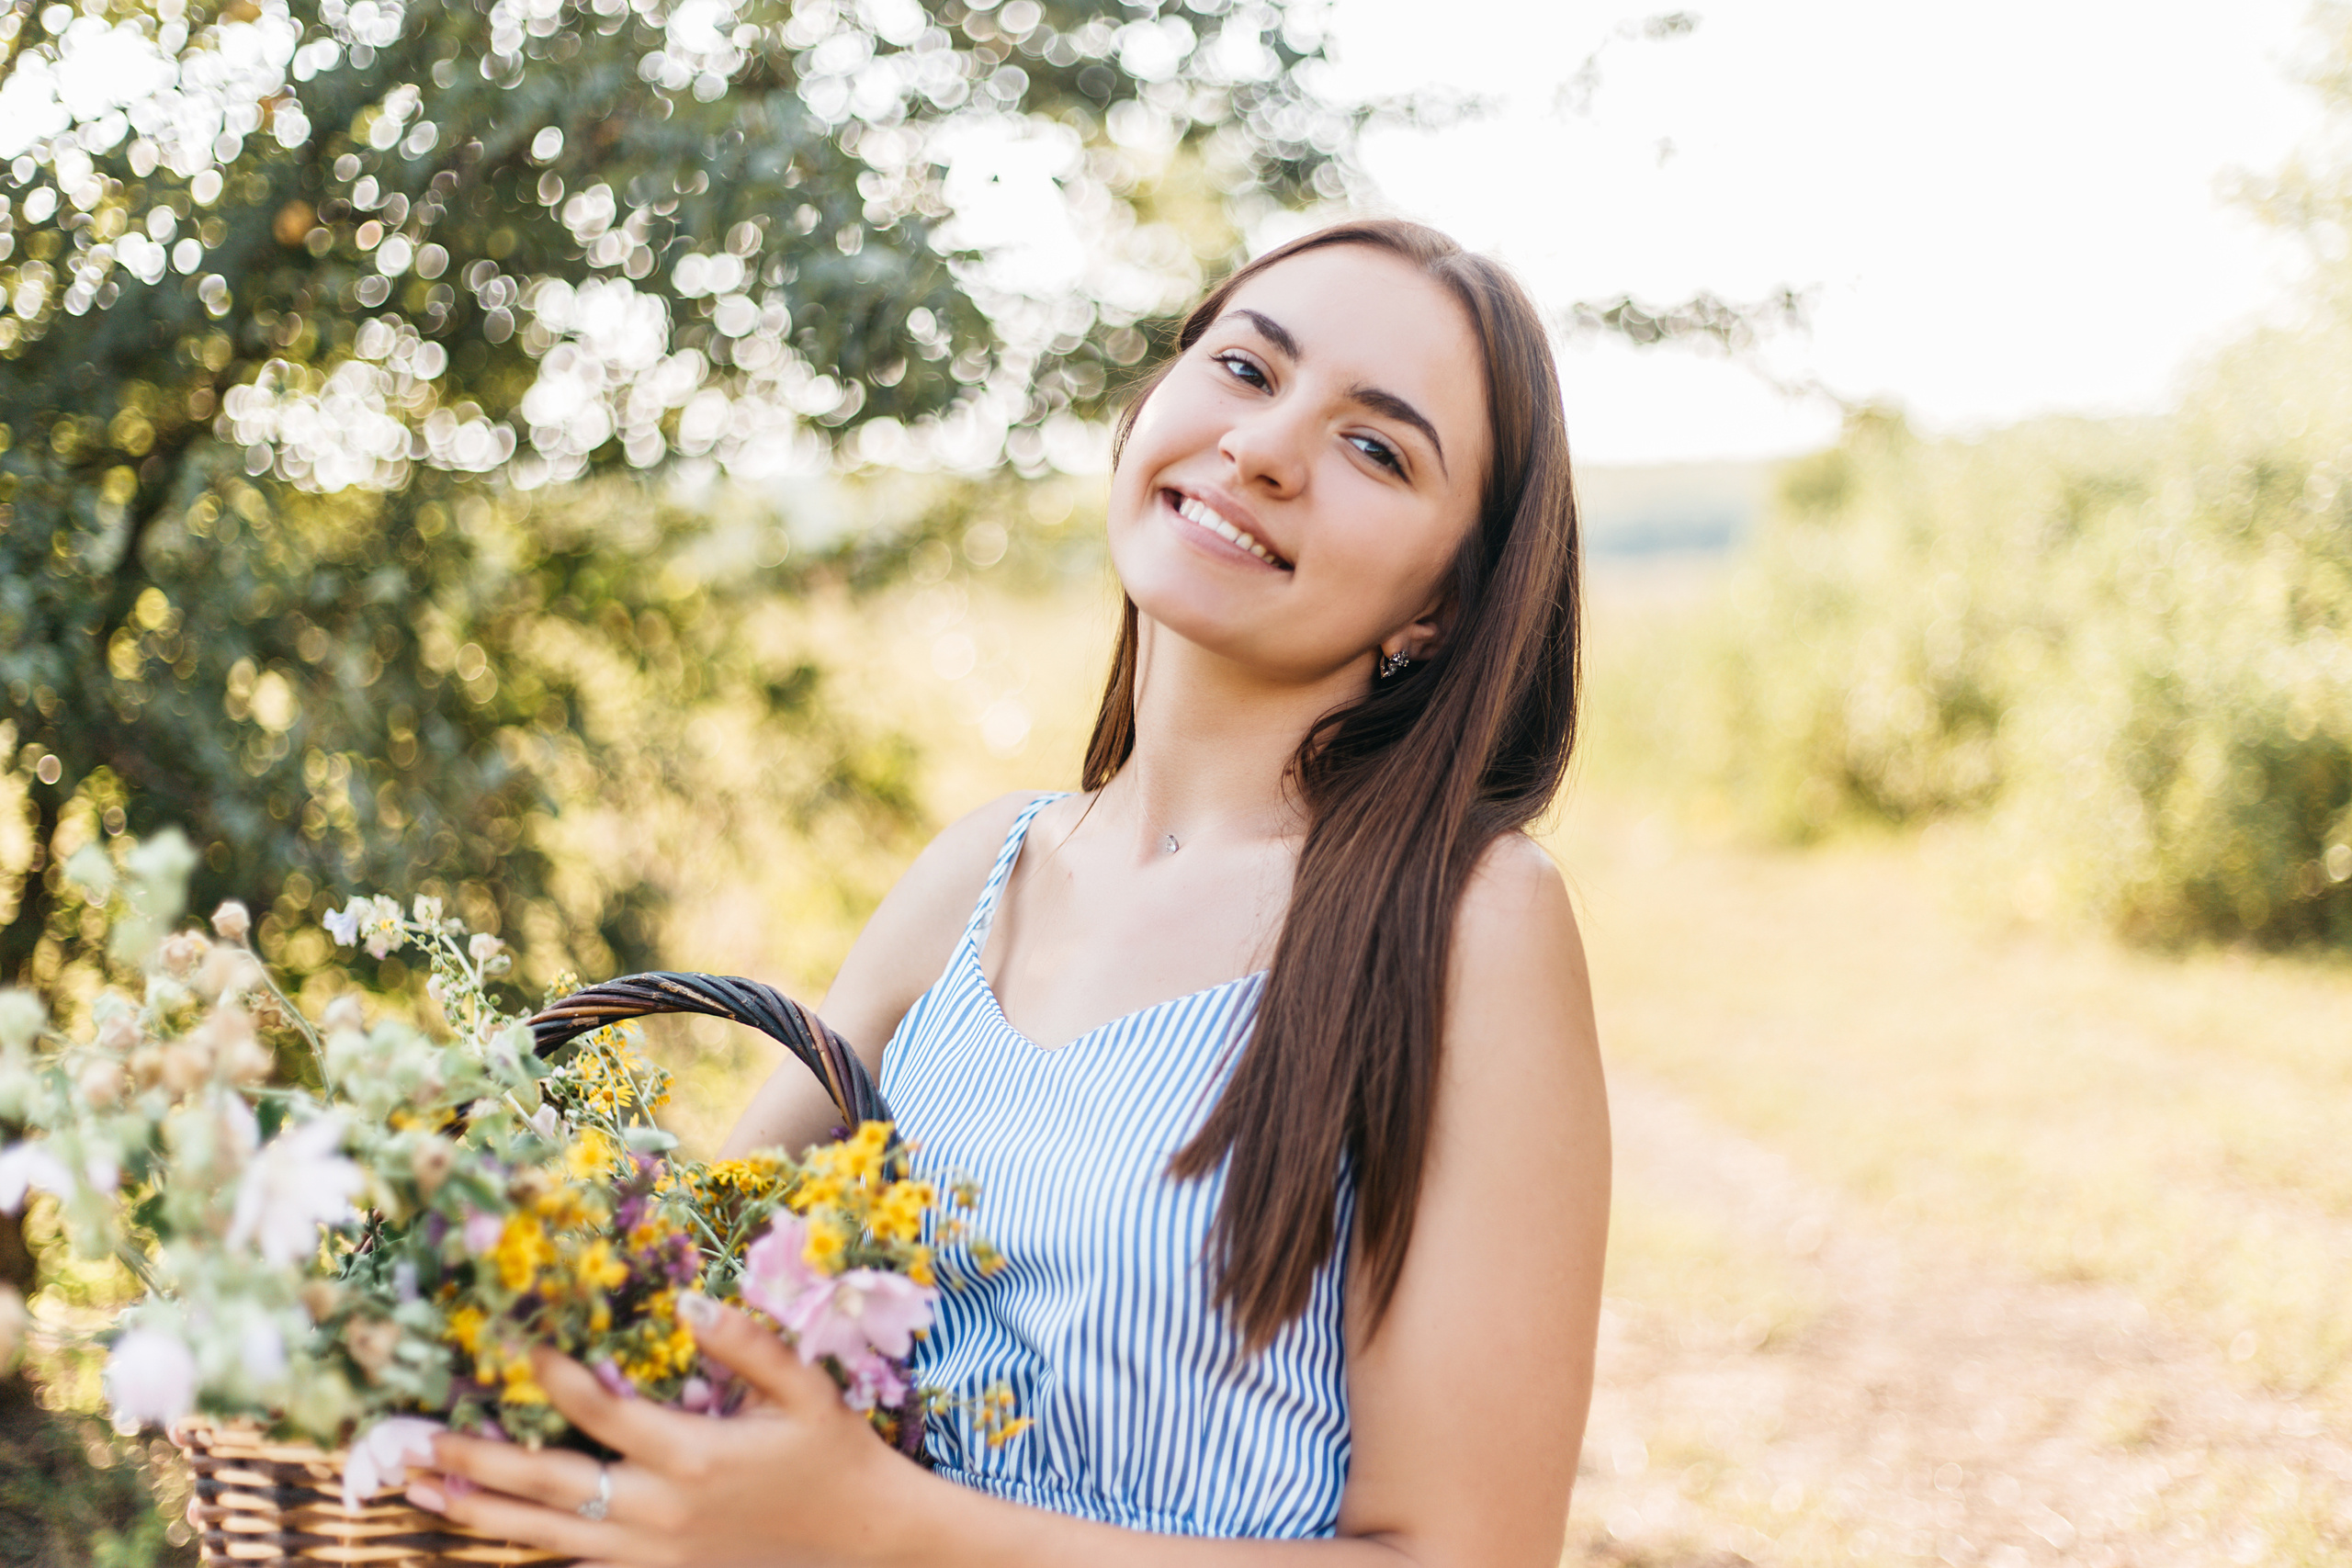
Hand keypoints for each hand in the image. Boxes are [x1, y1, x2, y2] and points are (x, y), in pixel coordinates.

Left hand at [411, 1293, 915, 1567]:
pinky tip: (487, 1538)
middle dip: (476, 1462)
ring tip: (421, 1494)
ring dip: (479, 1513)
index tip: (511, 1348)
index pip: (600, 1413)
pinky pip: (579, 1566)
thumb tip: (688, 1301)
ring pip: (547, 1533)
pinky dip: (529, 1551)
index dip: (552, 1379)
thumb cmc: (835, 1456)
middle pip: (549, 1483)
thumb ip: (747, 1345)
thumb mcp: (806, 1391)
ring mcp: (653, 1553)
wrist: (865, 1544)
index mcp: (693, 1455)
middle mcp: (660, 1510)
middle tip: (413, 1445)